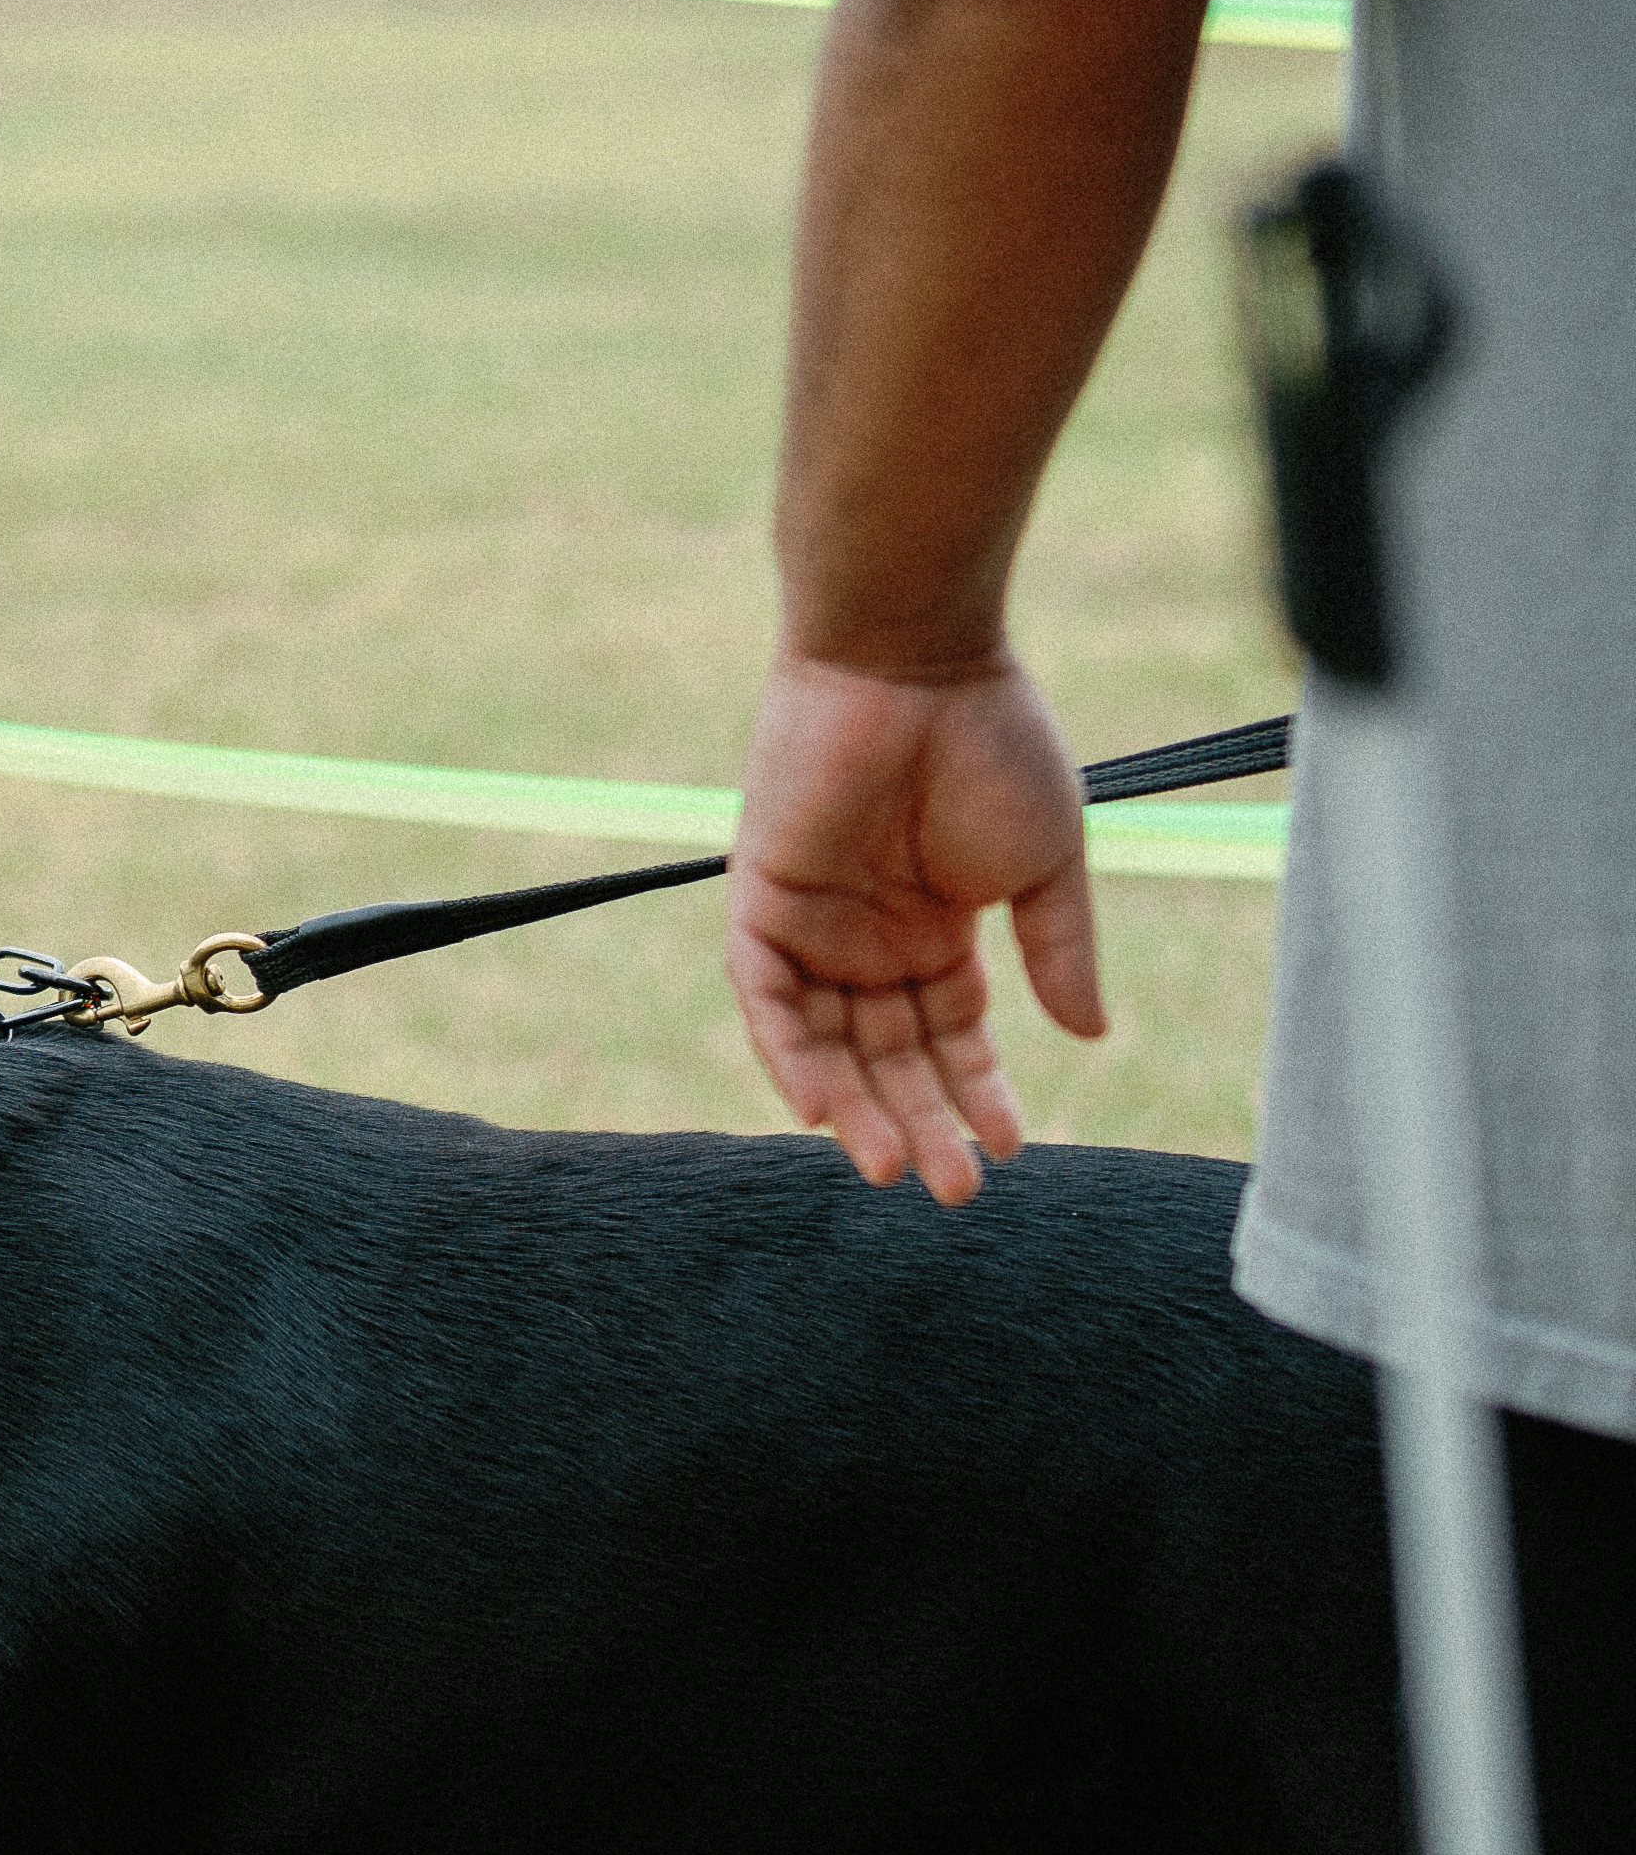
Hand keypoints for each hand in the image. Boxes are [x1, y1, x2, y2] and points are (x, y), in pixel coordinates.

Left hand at [726, 652, 1105, 1204]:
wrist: (917, 663)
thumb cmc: (990, 743)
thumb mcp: (1044, 863)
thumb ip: (1058, 951)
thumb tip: (1091, 1037)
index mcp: (938, 931)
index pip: (953, 1037)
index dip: (980, 1094)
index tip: (1013, 1149)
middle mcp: (870, 939)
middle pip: (888, 1056)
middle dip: (921, 1122)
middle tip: (952, 1191)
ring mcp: (815, 923)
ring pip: (826, 1042)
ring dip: (856, 1107)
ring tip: (893, 1166)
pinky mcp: (762, 898)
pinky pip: (764, 995)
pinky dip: (789, 1051)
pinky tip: (822, 1109)